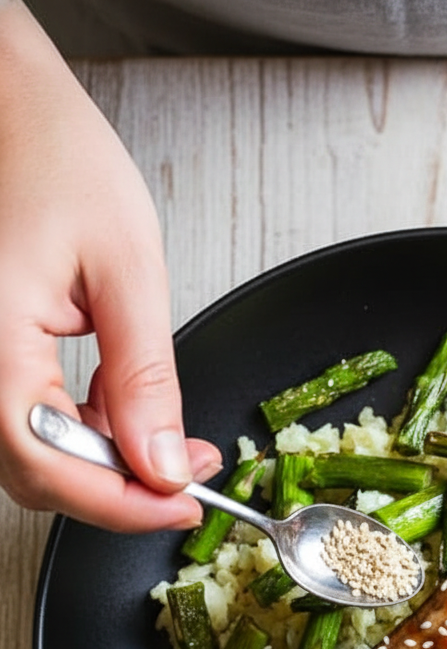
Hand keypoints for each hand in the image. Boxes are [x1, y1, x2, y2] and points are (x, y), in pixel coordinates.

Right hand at [0, 2, 221, 530]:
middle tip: (190, 472)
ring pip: (32, 458)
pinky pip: (26, 424)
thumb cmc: (52, 156)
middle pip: (37, 475)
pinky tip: (124, 408)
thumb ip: (146, 378)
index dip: (123, 503)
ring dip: (105, 463)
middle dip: (122, 488)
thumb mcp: (126, 268)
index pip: (50, 467)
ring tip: (168, 434)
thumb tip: (165, 463)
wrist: (6, 109)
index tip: (184, 503)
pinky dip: (82, 433)